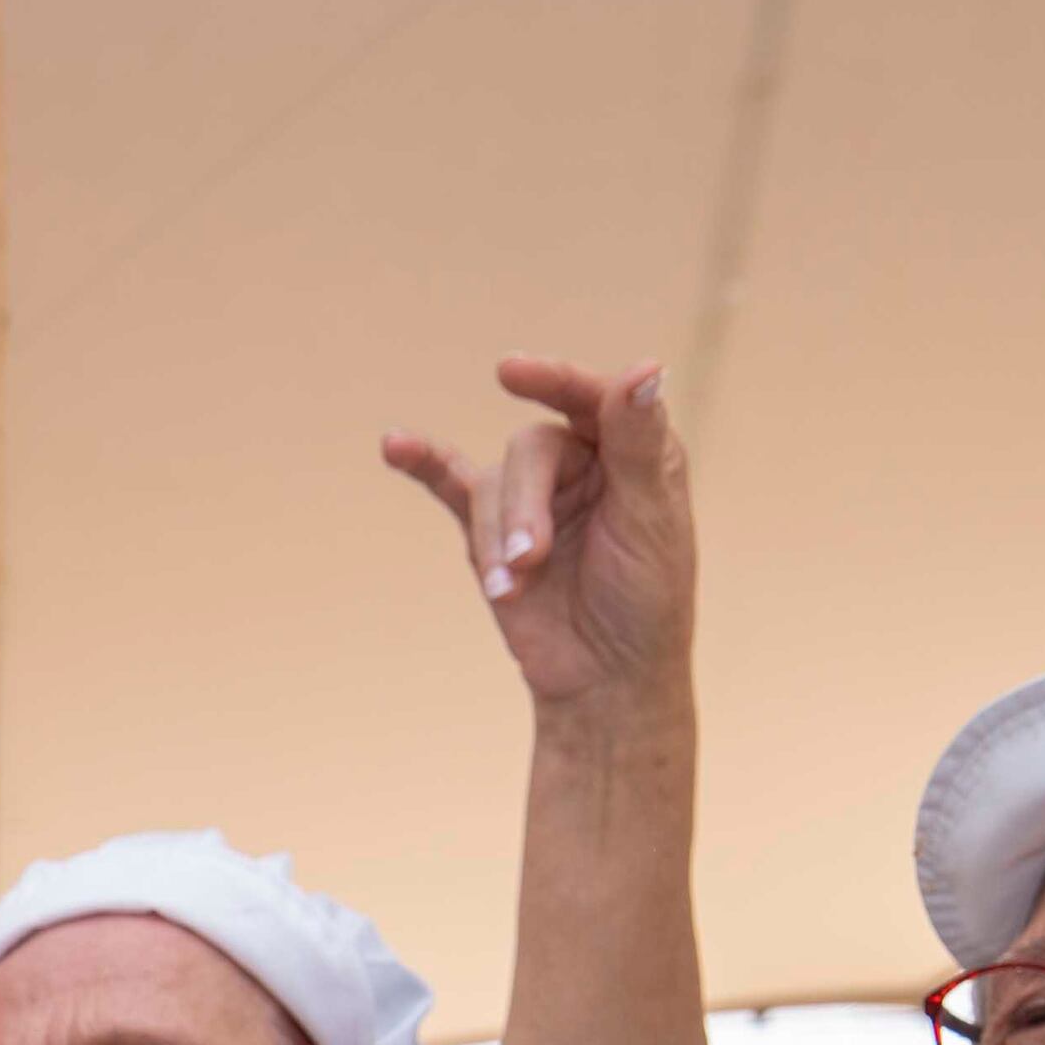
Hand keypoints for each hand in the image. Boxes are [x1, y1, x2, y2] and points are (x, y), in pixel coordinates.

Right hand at [378, 358, 688, 713]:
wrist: (602, 678)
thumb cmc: (645, 600)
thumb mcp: (649, 519)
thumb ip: (639, 443)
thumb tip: (646, 366)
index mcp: (630, 450)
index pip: (590, 398)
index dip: (552, 379)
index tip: (509, 373)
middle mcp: (579, 461)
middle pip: (529, 449)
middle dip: (524, 505)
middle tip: (530, 558)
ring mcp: (530, 496)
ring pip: (489, 486)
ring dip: (493, 538)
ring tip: (509, 588)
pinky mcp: (489, 532)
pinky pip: (448, 485)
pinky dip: (423, 464)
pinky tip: (395, 445)